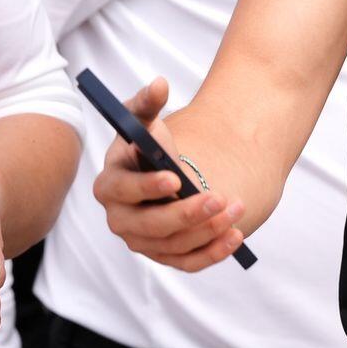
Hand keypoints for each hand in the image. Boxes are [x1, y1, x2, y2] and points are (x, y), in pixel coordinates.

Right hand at [92, 78, 245, 272]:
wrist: (169, 170)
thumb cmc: (150, 143)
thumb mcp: (145, 120)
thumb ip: (148, 102)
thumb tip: (159, 85)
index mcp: (110, 185)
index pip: (122, 191)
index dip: (147, 187)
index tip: (175, 178)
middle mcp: (121, 219)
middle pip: (149, 226)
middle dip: (185, 213)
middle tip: (217, 197)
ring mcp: (143, 242)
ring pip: (174, 246)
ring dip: (207, 230)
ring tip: (236, 208)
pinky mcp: (166, 256)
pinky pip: (189, 262)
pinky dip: (213, 252)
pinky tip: (236, 235)